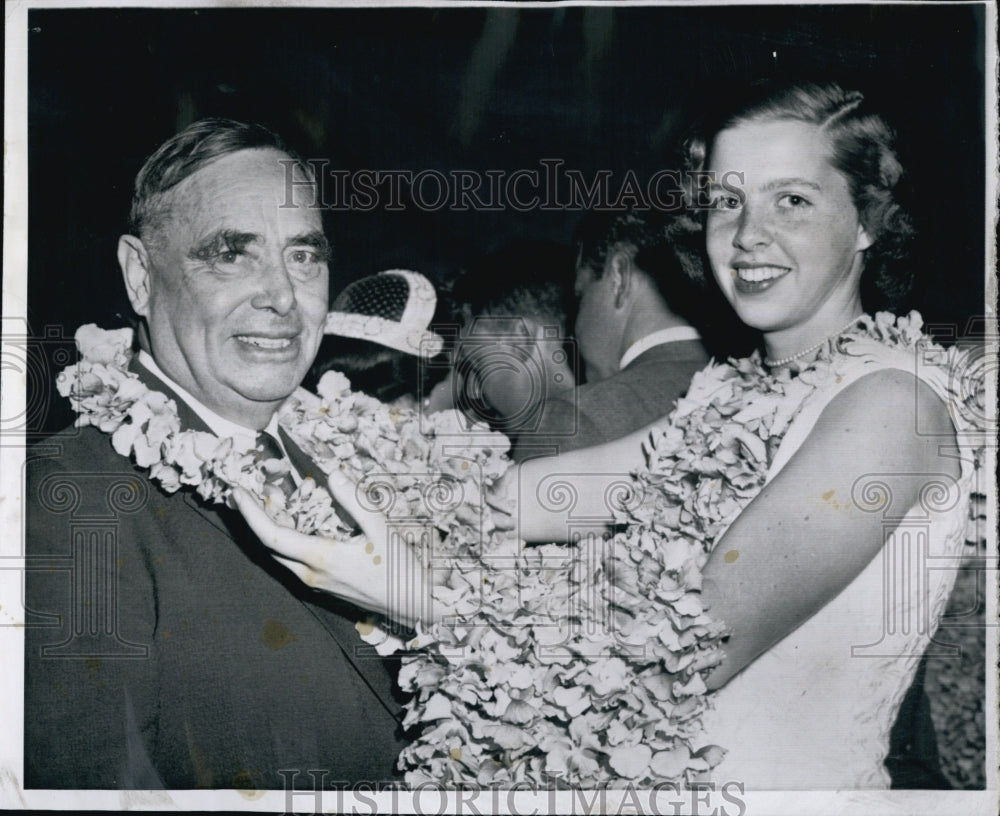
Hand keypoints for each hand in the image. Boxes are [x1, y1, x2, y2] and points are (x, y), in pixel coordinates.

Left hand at [232, 469, 433, 626]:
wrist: (413, 605)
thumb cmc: (400, 569)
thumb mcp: (382, 529)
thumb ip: (356, 501)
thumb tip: (333, 475)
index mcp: (321, 558)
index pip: (272, 535)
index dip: (251, 513)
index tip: (237, 492)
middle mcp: (311, 574)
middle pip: (268, 547)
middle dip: (252, 519)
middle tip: (244, 493)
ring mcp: (316, 583)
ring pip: (279, 557)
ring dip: (266, 531)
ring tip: (263, 504)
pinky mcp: (323, 586)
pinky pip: (292, 562)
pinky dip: (283, 541)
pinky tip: (292, 525)